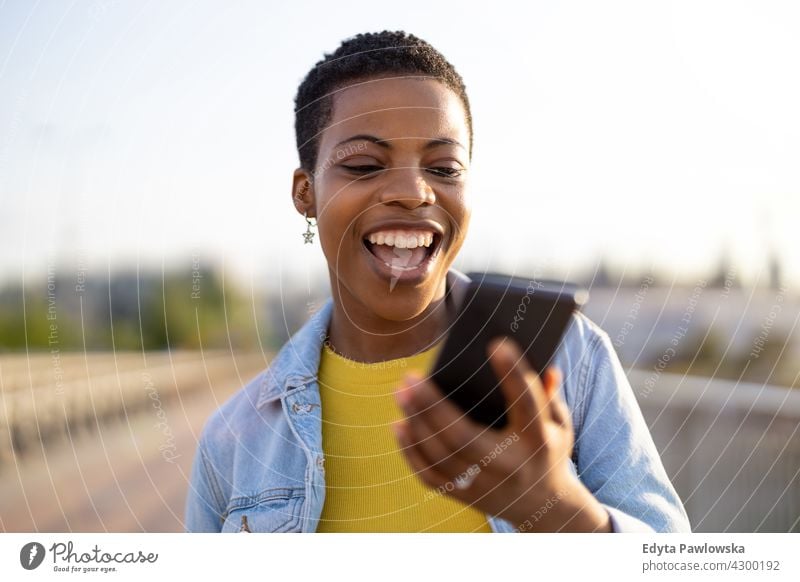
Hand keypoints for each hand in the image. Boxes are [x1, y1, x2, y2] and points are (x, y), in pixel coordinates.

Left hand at [392, 336, 611, 531]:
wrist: (543, 506)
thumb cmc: (548, 451)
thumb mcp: (560, 423)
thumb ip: (550, 394)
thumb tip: (545, 365)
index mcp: (538, 441)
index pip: (527, 403)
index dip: (513, 373)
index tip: (495, 344)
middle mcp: (510, 466)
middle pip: (463, 437)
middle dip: (432, 406)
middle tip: (411, 377)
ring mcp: (485, 486)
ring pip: (441, 456)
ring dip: (416, 422)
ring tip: (401, 393)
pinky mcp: (465, 497)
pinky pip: (430, 476)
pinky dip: (411, 451)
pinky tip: (400, 425)